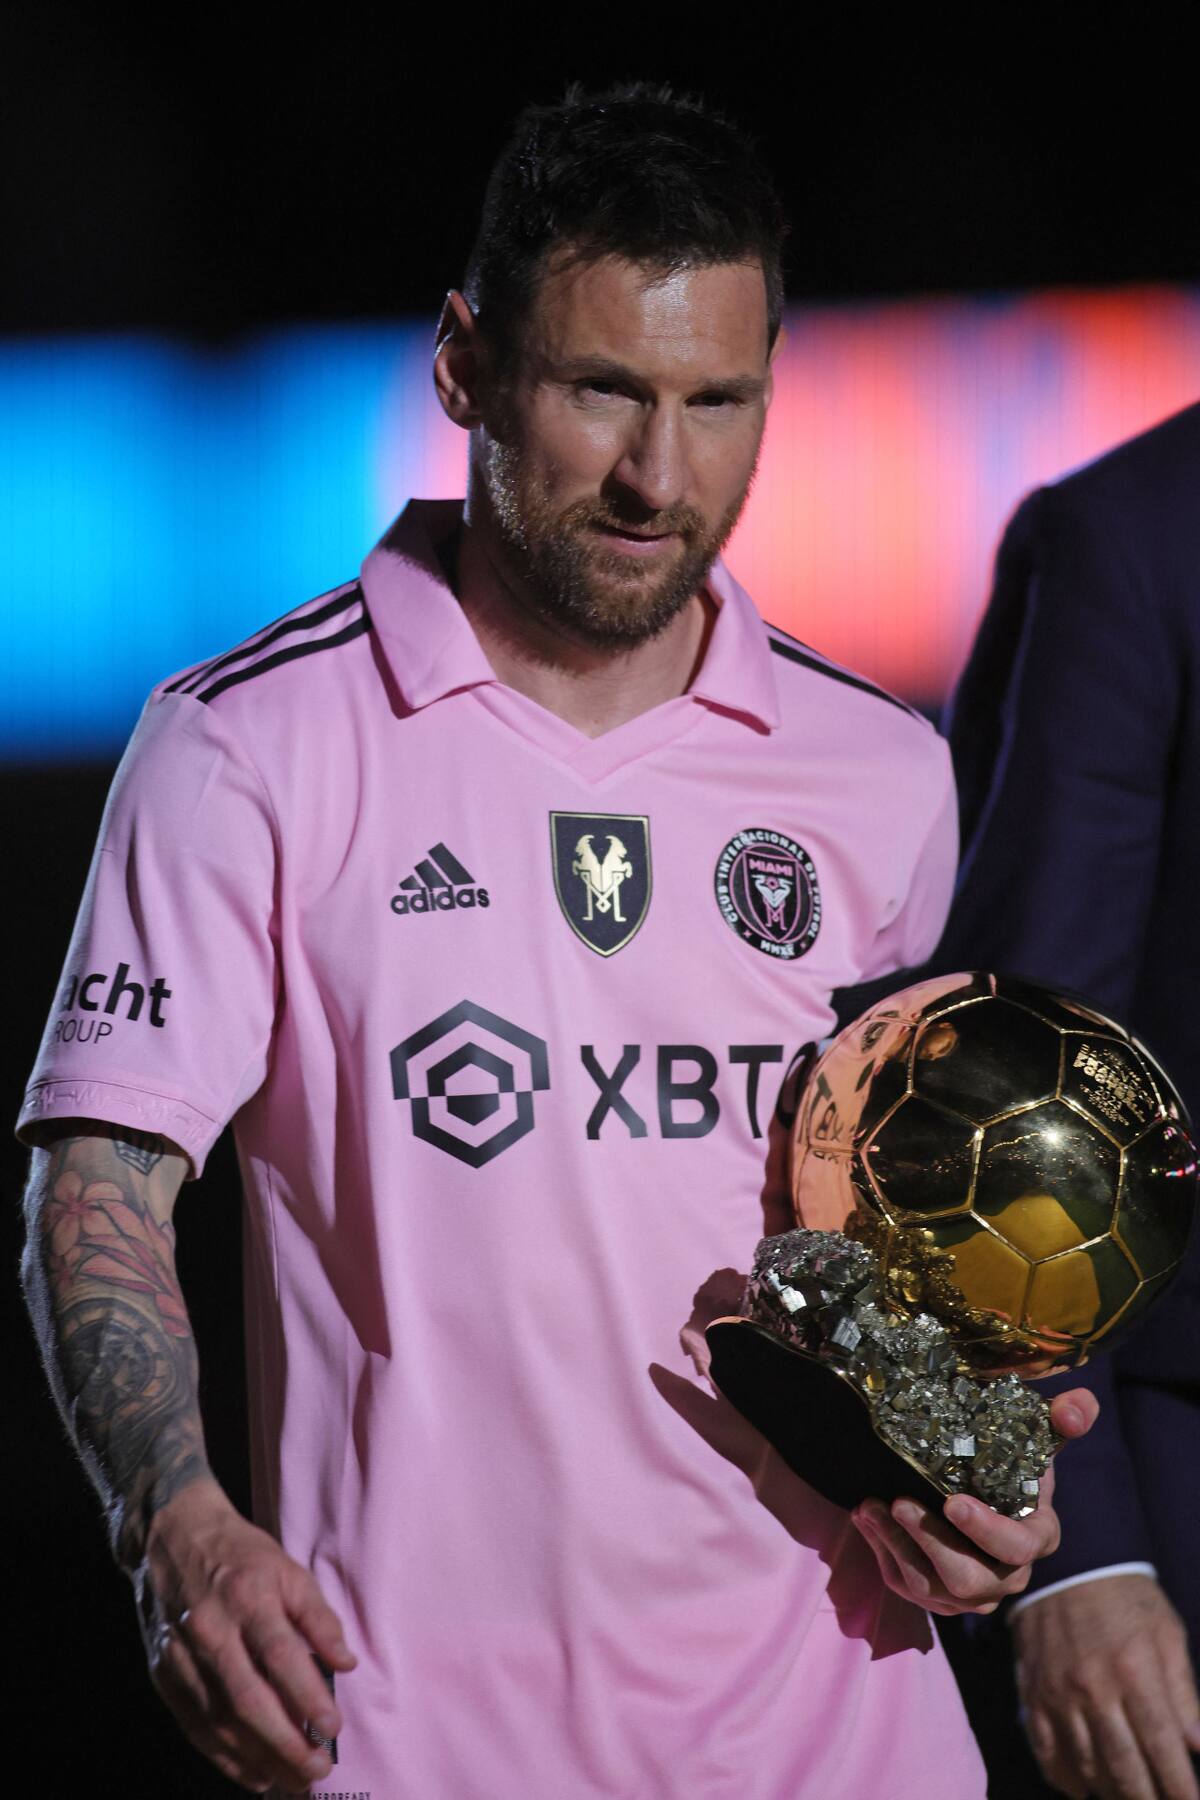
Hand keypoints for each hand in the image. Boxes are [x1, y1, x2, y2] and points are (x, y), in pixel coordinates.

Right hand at [135, 1476, 357, 1793]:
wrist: (173, 1536)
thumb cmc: (242, 1555)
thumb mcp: (288, 1569)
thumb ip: (319, 1618)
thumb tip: (346, 1664)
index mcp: (249, 1596)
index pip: (281, 1656)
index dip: (308, 1697)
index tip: (333, 1728)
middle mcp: (212, 1629)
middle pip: (248, 1699)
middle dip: (285, 1743)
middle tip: (317, 1770)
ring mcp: (182, 1655)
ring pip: (220, 1722)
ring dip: (258, 1759)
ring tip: (293, 1780)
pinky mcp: (164, 1673)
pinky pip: (195, 1726)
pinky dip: (225, 1756)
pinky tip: (254, 1774)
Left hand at [850, 1387, 1098, 1616]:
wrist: (980, 1489)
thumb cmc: (1011, 1462)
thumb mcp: (1036, 1437)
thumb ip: (1063, 1419)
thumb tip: (1079, 1402)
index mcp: (1036, 1536)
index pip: (1017, 1546)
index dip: (987, 1531)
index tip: (953, 1502)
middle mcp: (1007, 1574)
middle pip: (970, 1579)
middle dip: (932, 1543)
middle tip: (900, 1502)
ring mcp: (972, 1592)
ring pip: (932, 1587)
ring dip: (898, 1546)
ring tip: (870, 1507)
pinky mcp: (938, 1597)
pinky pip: (907, 1587)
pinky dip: (882, 1552)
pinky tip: (866, 1518)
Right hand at [1014, 1573, 1199, 1799]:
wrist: (1065, 1564)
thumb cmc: (1127, 1599)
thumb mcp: (1167, 1633)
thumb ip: (1183, 1691)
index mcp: (1134, 1670)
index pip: (1162, 1744)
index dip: (1179, 1785)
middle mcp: (1094, 1687)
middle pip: (1124, 1765)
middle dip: (1148, 1799)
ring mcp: (1059, 1693)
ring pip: (1086, 1765)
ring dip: (1111, 1794)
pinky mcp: (1033, 1692)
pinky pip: (1046, 1749)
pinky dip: (1065, 1778)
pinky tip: (1083, 1790)